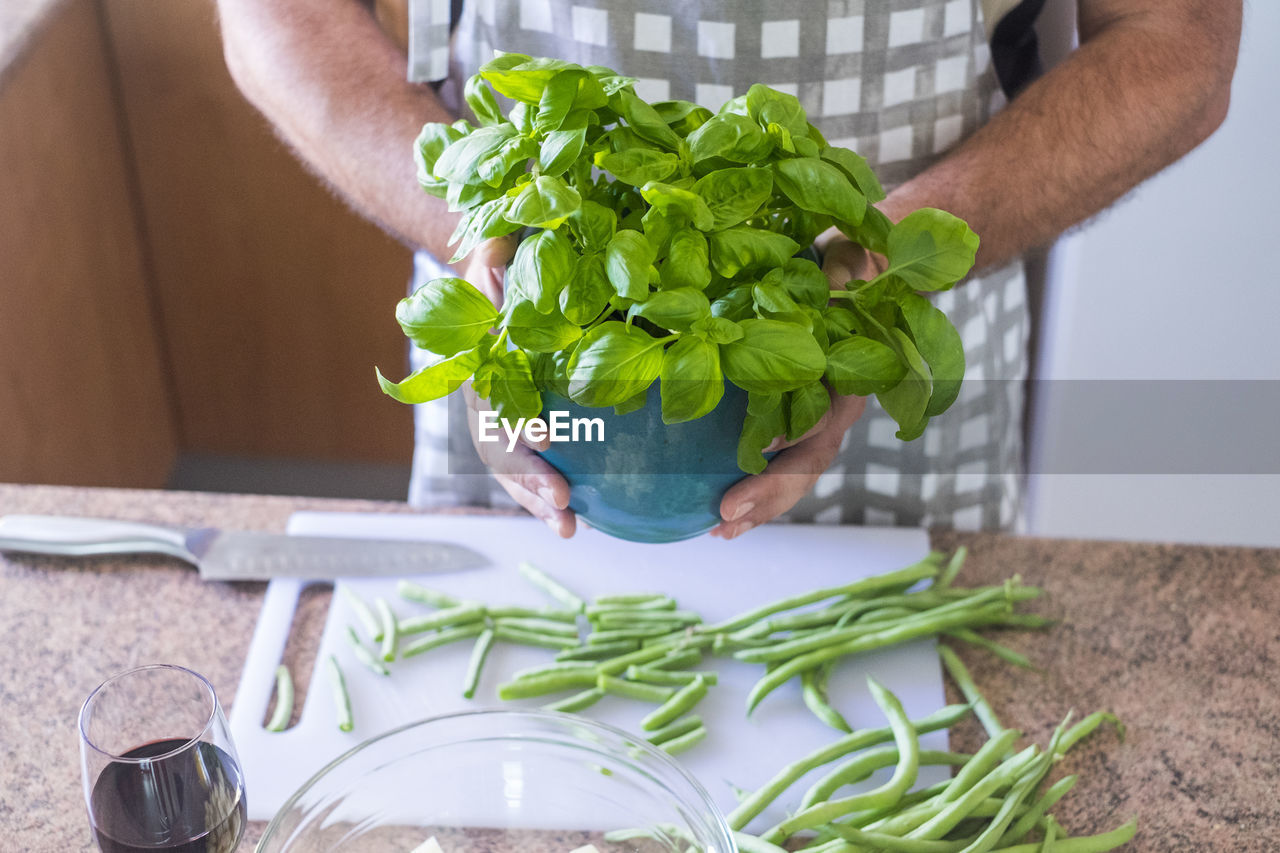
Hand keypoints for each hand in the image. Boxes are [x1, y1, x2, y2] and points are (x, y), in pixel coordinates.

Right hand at [461, 238, 576, 537]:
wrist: (494, 292)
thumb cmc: (500, 274)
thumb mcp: (494, 260)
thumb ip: (493, 264)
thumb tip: (495, 257)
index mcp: (479, 367)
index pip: (492, 398)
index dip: (513, 419)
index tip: (543, 435)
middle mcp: (484, 404)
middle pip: (501, 450)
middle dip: (530, 478)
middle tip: (563, 498)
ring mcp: (500, 426)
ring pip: (514, 474)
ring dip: (539, 503)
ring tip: (571, 528)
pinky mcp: (523, 438)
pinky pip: (534, 473)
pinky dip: (551, 499)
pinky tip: (587, 520)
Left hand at [710, 232, 882, 539]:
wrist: (866, 271)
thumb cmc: (854, 264)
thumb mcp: (853, 259)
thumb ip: (843, 273)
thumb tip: (837, 276)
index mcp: (852, 373)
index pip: (826, 411)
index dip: (797, 433)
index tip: (764, 448)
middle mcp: (836, 405)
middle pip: (808, 461)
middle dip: (770, 492)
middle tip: (726, 513)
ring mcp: (817, 419)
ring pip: (794, 473)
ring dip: (759, 505)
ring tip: (721, 528)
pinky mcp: (792, 419)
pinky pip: (776, 463)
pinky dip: (751, 487)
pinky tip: (716, 511)